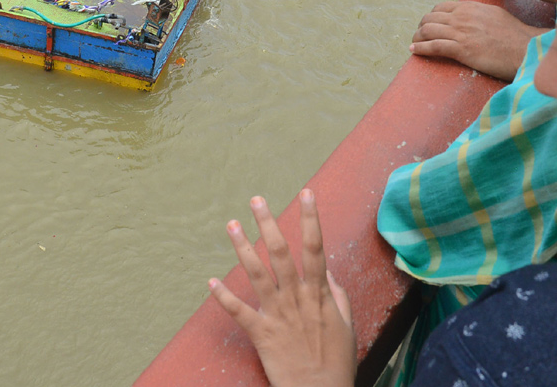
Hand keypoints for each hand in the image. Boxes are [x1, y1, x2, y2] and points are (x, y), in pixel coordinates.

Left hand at [210, 191, 355, 386]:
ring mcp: (276, 314)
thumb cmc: (337, 363)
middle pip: (281, 252)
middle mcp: (296, 297)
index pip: (316, 247)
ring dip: (242, 247)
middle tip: (256, 200)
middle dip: (268, 223)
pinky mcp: (260, 333)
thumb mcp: (346, 324)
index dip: (311, 218)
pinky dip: (223, 297)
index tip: (307, 194)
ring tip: (231, 225)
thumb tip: (329, 273)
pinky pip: (238, 312)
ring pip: (257, 273)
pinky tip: (210, 281)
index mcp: (319, 292)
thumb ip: (337, 296)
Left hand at [410, 1, 543, 79]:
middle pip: (430, 17)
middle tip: (419, 35)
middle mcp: (462, 17)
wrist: (524, 48)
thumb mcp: (495, 15)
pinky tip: (413, 50)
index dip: (432, 17)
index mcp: (470, 7)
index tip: (429, 25)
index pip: (441, 7)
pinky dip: (420, 48)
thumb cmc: (515, 35)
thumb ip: (479, 14)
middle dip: (422, 26)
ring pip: (428, 30)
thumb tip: (472, 17)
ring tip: (414, 43)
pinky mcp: (461, 49)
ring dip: (417, 37)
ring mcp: (461, 32)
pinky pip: (433, 46)